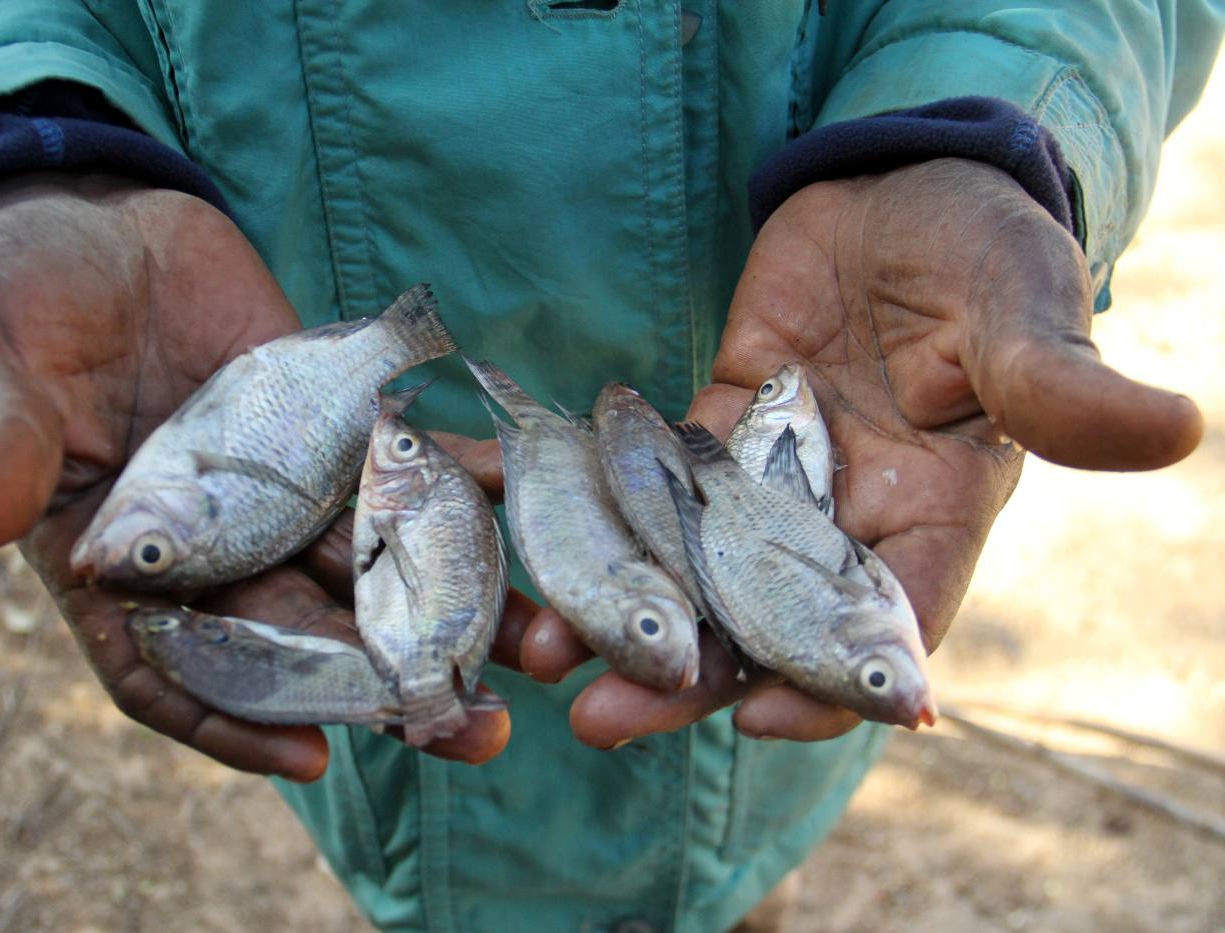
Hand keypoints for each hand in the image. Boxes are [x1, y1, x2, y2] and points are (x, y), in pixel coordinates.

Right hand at [0, 174, 523, 778]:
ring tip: (539, 646)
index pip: (171, 671)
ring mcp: (285, 491)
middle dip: (387, 683)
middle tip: (473, 729)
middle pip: (305, 637)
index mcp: (119, 567)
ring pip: (376, 565)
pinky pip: (407, 463)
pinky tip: (528, 499)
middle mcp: (216, 548)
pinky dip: (464, 482)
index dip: (232, 721)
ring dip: (457, 605)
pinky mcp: (337, 428)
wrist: (94, 217)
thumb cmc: (12, 299)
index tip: (311, 759)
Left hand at [527, 158, 1202, 746]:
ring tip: (535, 647)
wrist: (900, 193)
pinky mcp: (703, 439)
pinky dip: (580, 510)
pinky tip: (511, 530)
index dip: (829, 680)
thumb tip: (1175, 429)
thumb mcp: (1023, 308)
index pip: (882, 625)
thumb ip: (1060, 379)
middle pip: (760, 623)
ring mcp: (763, 488)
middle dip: (685, 676)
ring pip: (684, 568)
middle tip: (603, 717)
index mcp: (930, 517)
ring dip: (613, 609)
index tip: (765, 717)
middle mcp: (838, 523)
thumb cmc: (983, 249)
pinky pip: (638, 485)